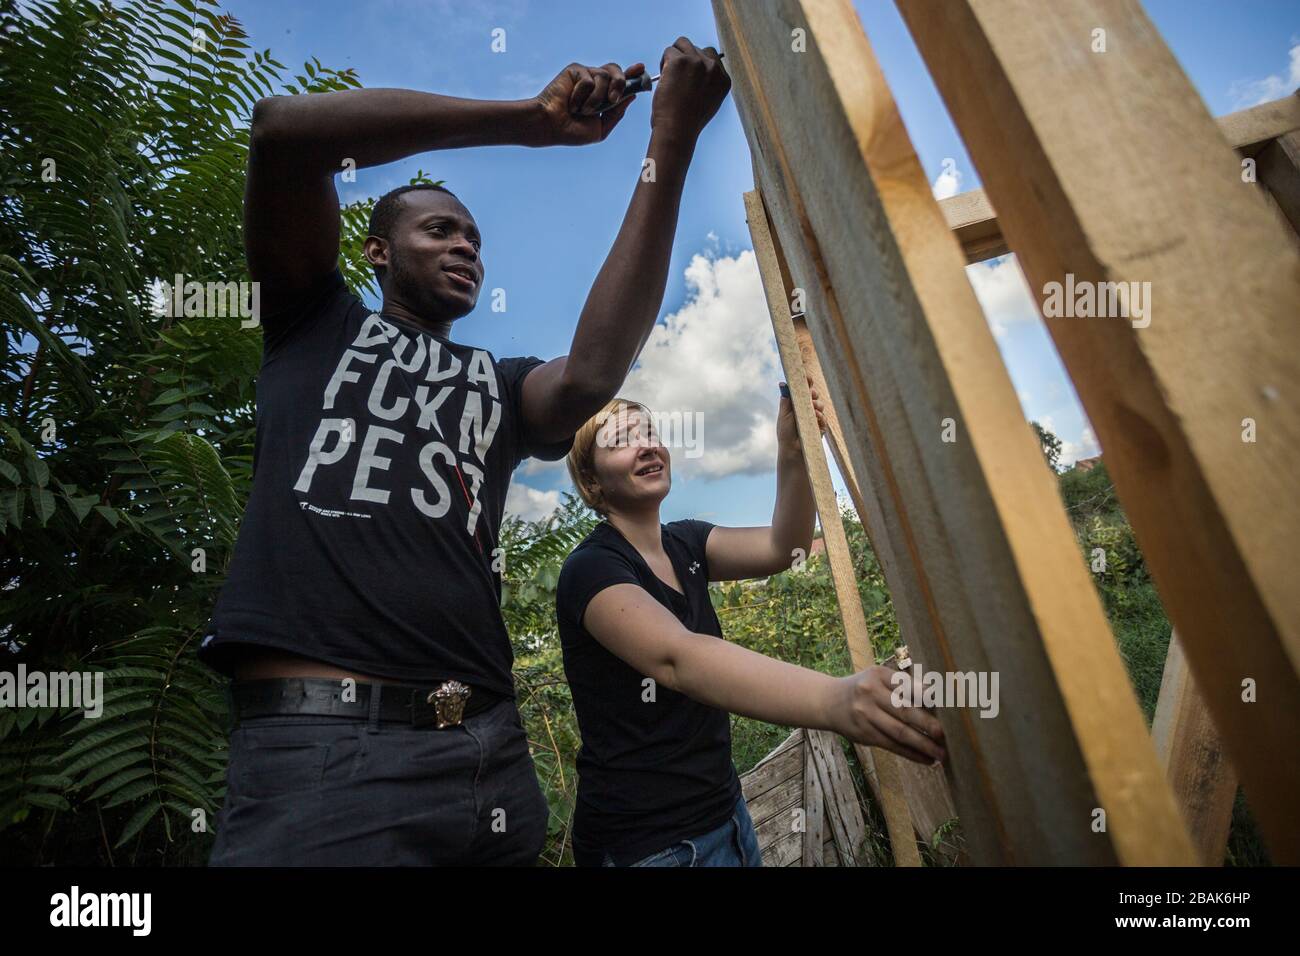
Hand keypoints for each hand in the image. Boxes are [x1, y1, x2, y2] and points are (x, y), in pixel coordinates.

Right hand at [534, 61, 644, 145]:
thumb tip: (632, 95)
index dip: (632, 74)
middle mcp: (596, 82)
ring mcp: (586, 75)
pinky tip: (571, 103)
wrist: (552, 127)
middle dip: (620, 84)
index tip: (641, 69)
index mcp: (603, 95)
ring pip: (604, 76)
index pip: (621, 81)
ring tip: (583, 111)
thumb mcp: (601, 127)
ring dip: (597, 98)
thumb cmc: (573, 131)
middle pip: (616, 71)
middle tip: (612, 100)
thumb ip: (617, 112)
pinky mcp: (575, 70)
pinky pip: (589, 79)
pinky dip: (581, 95)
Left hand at [651, 37, 730, 140]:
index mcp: (724, 79)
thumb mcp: (709, 102)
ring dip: (674, 55)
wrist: (678, 129)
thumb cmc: (689, 122)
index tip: (688, 77)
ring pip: (683, 44)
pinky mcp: (680, 60)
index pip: (712, 58)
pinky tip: (663, 77)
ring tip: (668, 74)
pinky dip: (663, 62)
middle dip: (686, 58)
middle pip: (698, 48)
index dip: (697, 65)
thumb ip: (708, 84)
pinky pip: (669, 51)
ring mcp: (697, 62)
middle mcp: (713, 68)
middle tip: (676, 76)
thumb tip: (697, 71)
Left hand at [776, 373, 826, 457]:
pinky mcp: (820, 426)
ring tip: (813, 409)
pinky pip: (824, 418)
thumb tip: (782, 383)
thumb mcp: (784, 414)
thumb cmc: (785, 432)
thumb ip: (786, 400)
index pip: (803, 390)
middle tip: (811, 394)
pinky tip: (817, 418)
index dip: (806, 382)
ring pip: (820, 405)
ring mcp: (814, 417)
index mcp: (796, 403)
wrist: (792, 450)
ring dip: (817, 405)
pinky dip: (820, 417)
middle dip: (813, 393)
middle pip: (813, 394)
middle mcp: (806, 408)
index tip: (808, 378)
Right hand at [829, 665, 947, 764]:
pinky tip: (926, 759)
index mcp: (878, 674)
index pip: (907, 686)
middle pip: (905, 711)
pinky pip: (892, 746)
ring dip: (923, 745)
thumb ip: (902, 685)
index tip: (949, 707)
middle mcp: (870, 693)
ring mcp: (866, 715)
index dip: (928, 697)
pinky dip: (911, 754)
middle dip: (929, 725)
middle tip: (946, 736)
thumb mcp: (878, 678)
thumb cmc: (864, 688)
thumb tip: (937, 698)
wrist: (829, 702)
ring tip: (941, 754)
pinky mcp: (864, 734)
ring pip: (899, 733)